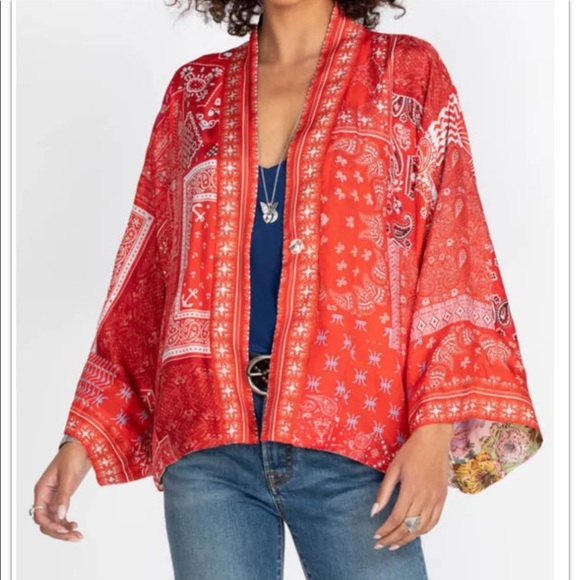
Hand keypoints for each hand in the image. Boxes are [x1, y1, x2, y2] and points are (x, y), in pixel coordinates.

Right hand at [32, 440, 91, 541]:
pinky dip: (66, 522)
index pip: (39, 515)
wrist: (82, 445)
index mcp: (42, 490)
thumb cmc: (73, 455)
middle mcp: (45, 496)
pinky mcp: (63, 496)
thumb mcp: (69, 475)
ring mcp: (54, 497)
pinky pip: (60, 515)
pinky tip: (74, 525)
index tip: (64, 529)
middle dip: (58, 531)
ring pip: (54, 520)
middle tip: (74, 536)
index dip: (50, 525)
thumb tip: (62, 515)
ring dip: (63, 529)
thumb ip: (65, 495)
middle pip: (46, 521)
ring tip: (77, 535)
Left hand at [370, 423, 452, 549]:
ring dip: (407, 539)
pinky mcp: (442, 499)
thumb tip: (374, 511)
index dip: (385, 529)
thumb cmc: (411, 451)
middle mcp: (425, 498)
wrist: (434, 440)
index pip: (396, 518)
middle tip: (381, 545)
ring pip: (421, 528)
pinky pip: (434, 521)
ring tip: (395, 544)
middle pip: (408, 527)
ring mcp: (435, 500)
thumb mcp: (393, 468)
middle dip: (393, 538)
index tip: (376, 536)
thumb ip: (384, 491)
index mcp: (410, 489)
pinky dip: (423, 531)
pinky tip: (414, 534)